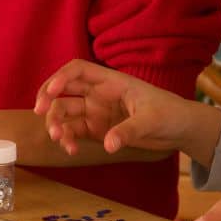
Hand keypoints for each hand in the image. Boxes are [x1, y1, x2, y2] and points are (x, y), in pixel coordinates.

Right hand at [34, 59, 212, 158]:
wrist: (180, 129)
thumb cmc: (170, 114)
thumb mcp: (152, 120)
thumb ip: (129, 130)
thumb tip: (107, 145)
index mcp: (111, 81)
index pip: (78, 70)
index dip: (60, 77)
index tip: (51, 92)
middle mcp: (99, 94)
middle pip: (64, 90)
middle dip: (48, 100)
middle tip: (39, 114)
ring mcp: (96, 112)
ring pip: (66, 113)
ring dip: (56, 123)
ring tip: (59, 139)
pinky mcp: (97, 130)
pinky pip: (74, 132)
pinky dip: (68, 139)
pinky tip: (71, 149)